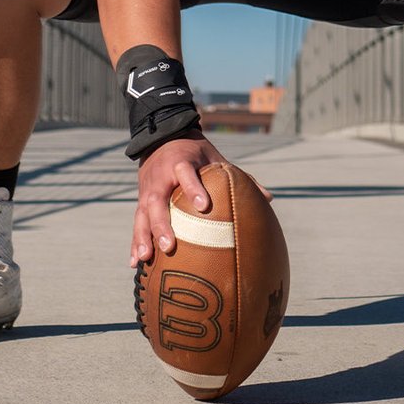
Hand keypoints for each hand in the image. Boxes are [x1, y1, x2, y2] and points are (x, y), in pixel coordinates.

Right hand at [130, 133, 226, 266]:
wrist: (160, 138)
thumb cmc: (194, 152)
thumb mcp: (214, 157)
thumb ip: (239, 176)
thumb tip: (267, 198)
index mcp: (181, 162)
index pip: (186, 173)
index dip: (193, 188)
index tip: (204, 206)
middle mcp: (161, 177)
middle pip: (158, 200)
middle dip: (162, 223)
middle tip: (170, 245)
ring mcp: (147, 190)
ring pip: (142, 214)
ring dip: (143, 237)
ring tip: (147, 258)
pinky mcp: (141, 201)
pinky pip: (137, 223)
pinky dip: (135, 242)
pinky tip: (136, 264)